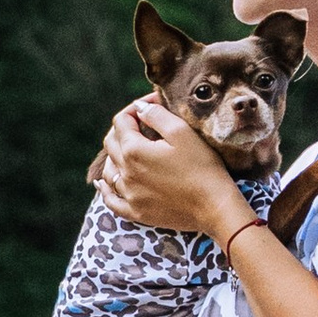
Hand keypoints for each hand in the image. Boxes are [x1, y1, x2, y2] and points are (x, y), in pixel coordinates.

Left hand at [95, 95, 249, 244]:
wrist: (214, 207)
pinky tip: (103, 183)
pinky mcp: (136, 212)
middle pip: (111, 143)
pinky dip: (105, 189)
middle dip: (123, 128)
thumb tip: (139, 108)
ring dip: (114, 155)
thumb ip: (157, 115)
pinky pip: (110, 200)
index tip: (153, 103)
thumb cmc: (202, 167)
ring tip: (128, 149)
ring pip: (109, 170)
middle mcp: (125, 173)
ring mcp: (129, 195)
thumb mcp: (183, 132)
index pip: (122, 121)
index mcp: (134, 150)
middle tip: (141, 123)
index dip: (136, 108)